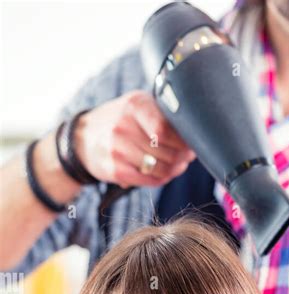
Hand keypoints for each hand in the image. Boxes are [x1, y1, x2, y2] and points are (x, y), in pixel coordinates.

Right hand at [74, 90, 195, 188]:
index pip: (166, 128)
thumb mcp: (137, 105)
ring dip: (175, 169)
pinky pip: (150, 180)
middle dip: (183, 156)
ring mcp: (118, 150)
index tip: (192, 143)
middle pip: (167, 151)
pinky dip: (162, 179)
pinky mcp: (116, 171)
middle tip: (188, 157)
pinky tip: (165, 173)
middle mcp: (124, 126)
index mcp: (134, 105)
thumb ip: (161, 115)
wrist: (83, 138)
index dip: (184, 140)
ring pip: (161, 168)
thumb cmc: (120, 120)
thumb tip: (193, 134)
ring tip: (178, 165)